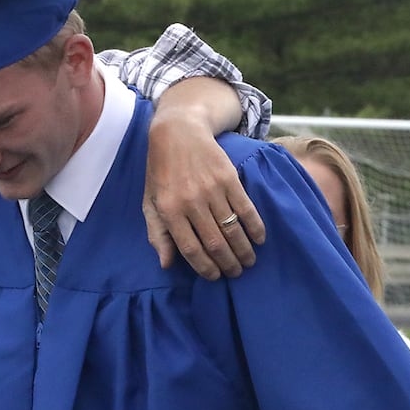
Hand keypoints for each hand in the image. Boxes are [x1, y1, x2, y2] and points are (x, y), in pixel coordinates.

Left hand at [143, 106, 264, 278]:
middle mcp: (191, 202)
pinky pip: (246, 208)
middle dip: (228, 263)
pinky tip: (259, 238)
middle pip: (214, 242)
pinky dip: (255, 226)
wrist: (178, 132)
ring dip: (243, 250)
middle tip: (236, 272)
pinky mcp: (229, 178)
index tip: (215, 277)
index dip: (205, 267)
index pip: (190, 249)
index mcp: (170, 210)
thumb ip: (157, 234)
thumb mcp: (151, 202)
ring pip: (232, 229)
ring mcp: (211, 189)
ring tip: (248, 261)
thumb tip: (166, 264)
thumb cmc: (161, 172)